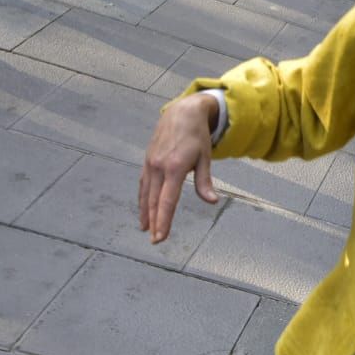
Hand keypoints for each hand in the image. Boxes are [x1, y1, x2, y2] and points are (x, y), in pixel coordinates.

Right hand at [138, 94, 220, 243]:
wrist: (181, 113)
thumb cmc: (197, 137)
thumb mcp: (205, 157)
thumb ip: (205, 181)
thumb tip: (212, 201)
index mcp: (174, 167)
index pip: (167, 201)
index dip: (164, 220)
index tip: (161, 236)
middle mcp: (158, 167)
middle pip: (154, 201)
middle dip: (155, 222)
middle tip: (156, 241)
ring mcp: (150, 164)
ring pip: (146, 194)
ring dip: (146, 213)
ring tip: (146, 229)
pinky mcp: (147, 161)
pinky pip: (143, 184)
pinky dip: (143, 198)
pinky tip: (144, 209)